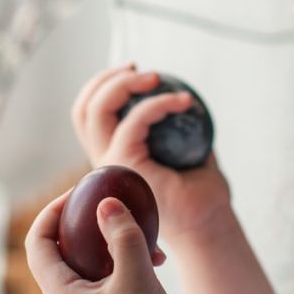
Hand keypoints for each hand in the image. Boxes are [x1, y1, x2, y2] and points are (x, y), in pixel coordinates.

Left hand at [25, 188, 193, 293]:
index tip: (78, 191)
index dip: (52, 211)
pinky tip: (156, 256)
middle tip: (105, 199)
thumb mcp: (135, 276)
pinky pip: (108, 272)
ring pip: (89, 258)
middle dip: (83, 220)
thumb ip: (121, 235)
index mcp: (60, 292)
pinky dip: (126, 258)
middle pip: (61, 246)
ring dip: (111, 238)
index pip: (38, 241)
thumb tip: (105, 202)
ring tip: (140, 227)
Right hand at [71, 64, 233, 244]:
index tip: (137, 72)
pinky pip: (134, 122)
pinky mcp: (125, 166)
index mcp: (112, 156)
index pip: (88, 115)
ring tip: (156, 77)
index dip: (104, 86)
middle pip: (85, 108)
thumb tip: (182, 95)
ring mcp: (110, 164)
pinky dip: (157, 104)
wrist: (207, 226)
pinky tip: (183, 102)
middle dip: (108, 78)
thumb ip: (175, 127)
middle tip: (139, 68)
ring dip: (124, 83)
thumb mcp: (185, 151)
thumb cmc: (200, 194)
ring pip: (96, 110)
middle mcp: (104, 161)